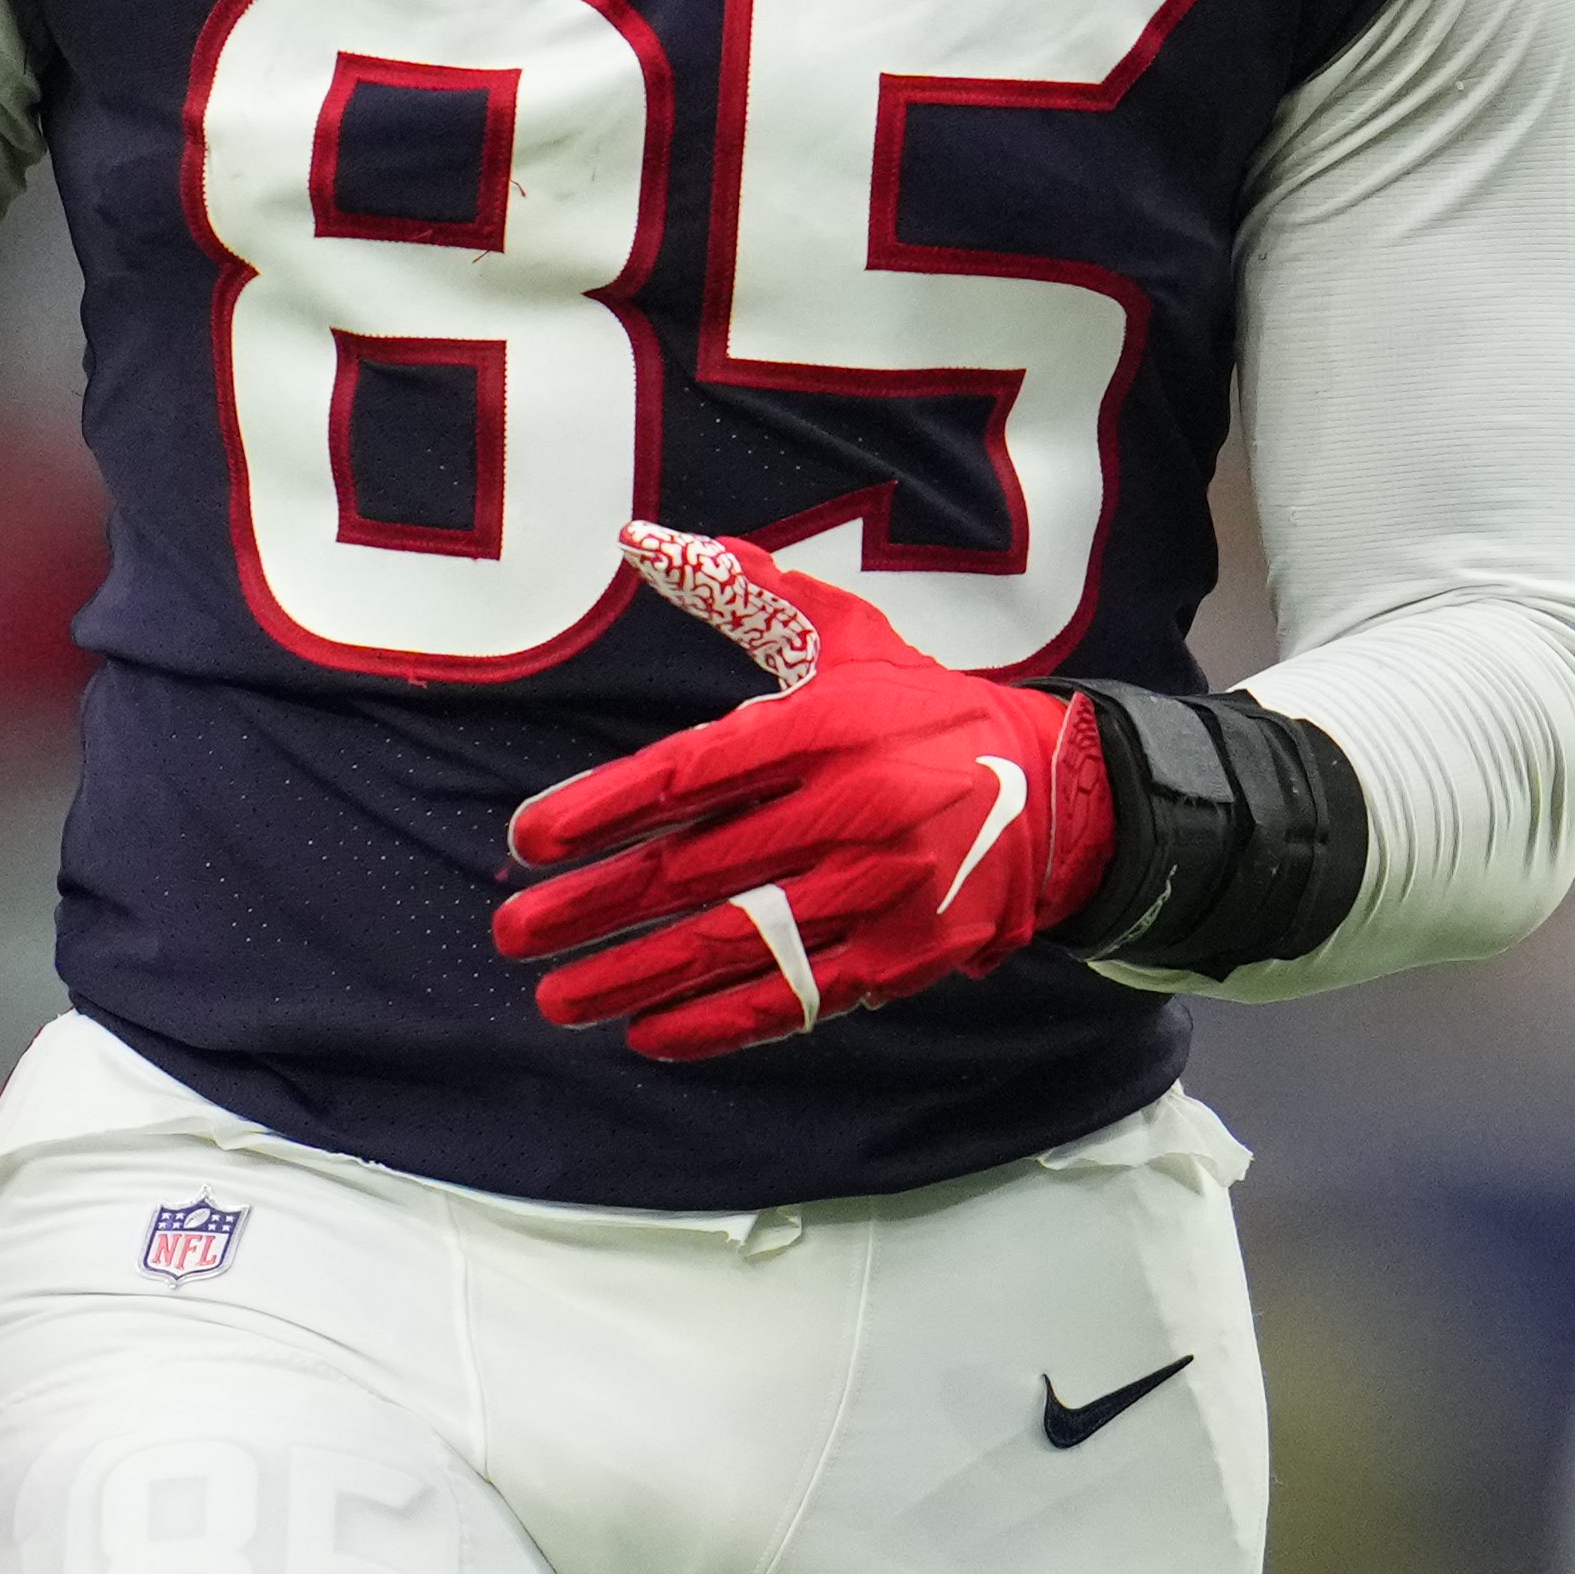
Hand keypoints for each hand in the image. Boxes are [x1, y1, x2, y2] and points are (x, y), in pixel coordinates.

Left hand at [494, 522, 1115, 1059]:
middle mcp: (846, 809)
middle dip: (593, 906)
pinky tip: (649, 1033)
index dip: (601, 810)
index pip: (688, 774)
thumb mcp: (846, 637)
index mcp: (824, 727)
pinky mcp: (902, 955)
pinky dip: (716, 1022)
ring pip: (733, 943)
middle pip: (693, 868)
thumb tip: (641, 540)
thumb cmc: (926, 712)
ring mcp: (876, 890)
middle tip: (516, 931)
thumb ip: (743, 592)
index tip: (530, 841)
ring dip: (633, 976)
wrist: (1058, 797)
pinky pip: (794, 998)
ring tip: (558, 996)